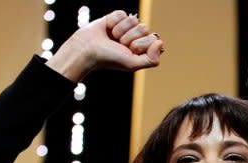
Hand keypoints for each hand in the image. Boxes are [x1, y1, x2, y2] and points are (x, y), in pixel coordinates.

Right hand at [45, 10, 163, 81]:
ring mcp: (126, 27)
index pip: (153, 39)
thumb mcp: (132, 64)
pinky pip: (122, 13)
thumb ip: (151, 60)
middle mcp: (135, 37)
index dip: (140, 45)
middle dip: (130, 38)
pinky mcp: (116, 17)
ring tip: (112, 38)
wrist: (87, 50)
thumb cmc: (109, 59)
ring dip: (121, 30)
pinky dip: (113, 22)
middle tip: (118, 45)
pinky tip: (107, 29)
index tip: (128, 52)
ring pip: (134, 20)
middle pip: (144, 28)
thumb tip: (160, 42)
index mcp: (142, 49)